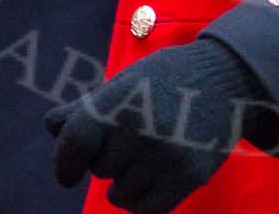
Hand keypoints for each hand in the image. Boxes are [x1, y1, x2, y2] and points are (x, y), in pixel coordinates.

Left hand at [44, 39, 266, 213]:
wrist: (227, 77)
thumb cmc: (166, 79)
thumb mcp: (124, 82)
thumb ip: (85, 106)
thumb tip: (52, 127)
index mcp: (120, 100)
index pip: (75, 142)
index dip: (64, 163)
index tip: (68, 176)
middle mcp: (141, 128)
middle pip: (100, 169)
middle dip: (109, 159)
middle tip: (135, 137)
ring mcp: (166, 154)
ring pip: (122, 194)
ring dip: (127, 182)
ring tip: (149, 154)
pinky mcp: (190, 176)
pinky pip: (148, 210)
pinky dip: (142, 202)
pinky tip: (151, 182)